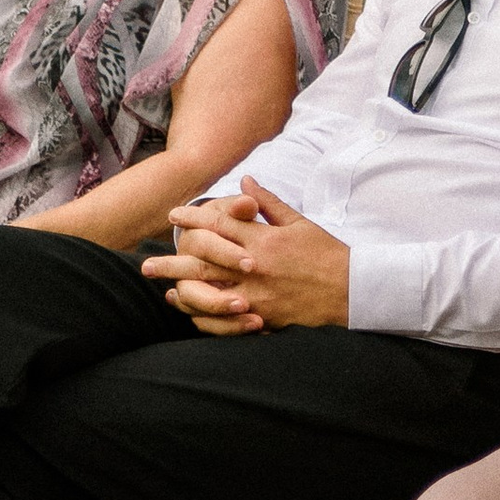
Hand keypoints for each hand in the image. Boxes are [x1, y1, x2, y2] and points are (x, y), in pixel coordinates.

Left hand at [148, 179, 350, 331]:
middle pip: (204, 260)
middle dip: (173, 260)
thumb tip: (245, 181)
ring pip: (209, 291)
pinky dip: (203, 313)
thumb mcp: (300, 222)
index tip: (174, 215)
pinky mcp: (262, 316)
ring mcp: (256, 294)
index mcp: (263, 239)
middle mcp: (254, 266)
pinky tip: (189, 309)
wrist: (352, 290)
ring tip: (161, 287)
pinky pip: (224, 317)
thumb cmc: (326, 254)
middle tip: (146, 264)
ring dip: (181, 288)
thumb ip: (268, 203)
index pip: (220, 224)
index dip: (194, 218)